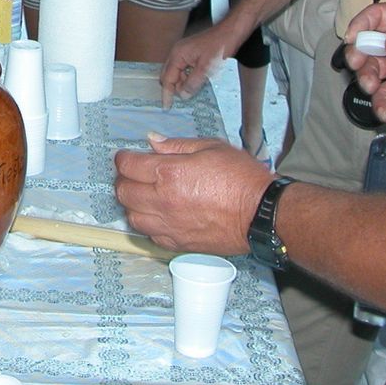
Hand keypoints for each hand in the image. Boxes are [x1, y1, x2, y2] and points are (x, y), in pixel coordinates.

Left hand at [114, 134, 274, 255]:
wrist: (261, 213)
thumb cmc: (241, 178)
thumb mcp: (210, 147)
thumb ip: (176, 145)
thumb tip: (152, 141)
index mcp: (169, 173)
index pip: (128, 165)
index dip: (123, 158)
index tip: (126, 156)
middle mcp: (163, 200)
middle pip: (124, 191)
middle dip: (124, 179)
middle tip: (133, 173)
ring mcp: (169, 225)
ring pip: (132, 216)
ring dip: (132, 204)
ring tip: (143, 195)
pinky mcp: (179, 243)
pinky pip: (150, 235)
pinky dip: (148, 224)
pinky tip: (157, 215)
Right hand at [160, 22, 240, 104]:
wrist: (231, 32)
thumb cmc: (220, 46)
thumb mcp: (206, 68)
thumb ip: (193, 83)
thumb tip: (183, 95)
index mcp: (177, 54)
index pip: (167, 78)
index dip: (167, 93)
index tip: (167, 106)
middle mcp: (177, 52)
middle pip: (169, 75)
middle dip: (174, 88)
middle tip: (183, 100)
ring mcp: (184, 52)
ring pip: (177, 73)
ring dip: (183, 83)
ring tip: (193, 93)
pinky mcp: (191, 53)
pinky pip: (184, 69)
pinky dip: (188, 78)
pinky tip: (197, 84)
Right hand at [342, 2, 385, 121]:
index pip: (378, 16)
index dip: (362, 23)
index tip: (352, 37)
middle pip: (368, 45)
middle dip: (358, 55)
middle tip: (358, 65)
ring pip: (372, 71)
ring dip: (366, 79)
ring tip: (373, 88)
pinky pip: (385, 96)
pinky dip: (381, 104)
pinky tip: (385, 112)